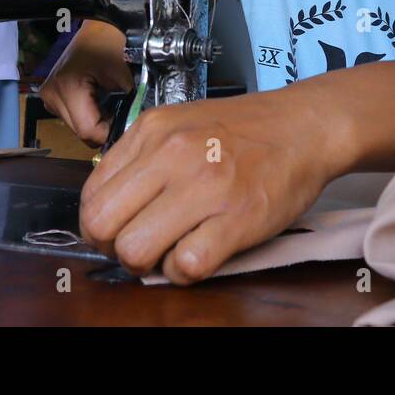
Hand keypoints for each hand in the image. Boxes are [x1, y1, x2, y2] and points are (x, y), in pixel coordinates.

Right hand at [38, 21, 134, 145]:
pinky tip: (99, 100)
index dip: (110, 132)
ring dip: (95, 121)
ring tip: (111, 102)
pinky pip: (72, 117)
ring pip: (76, 127)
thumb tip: (136, 126)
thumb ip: (131, 104)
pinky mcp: (51, 95)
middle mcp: (51, 94)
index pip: (88, 131)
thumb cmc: (109, 40)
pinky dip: (88, 114)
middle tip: (121, 111)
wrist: (97, 26)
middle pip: (81, 132)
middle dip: (104, 127)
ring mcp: (49, 95)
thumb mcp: (124, 74)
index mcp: (66, 88)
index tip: (126, 122)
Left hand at [78, 90, 337, 283]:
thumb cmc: (244, 131)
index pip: (91, 195)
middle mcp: (171, 154)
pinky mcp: (237, 218)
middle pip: (102, 225)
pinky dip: (186, 271)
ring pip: (135, 250)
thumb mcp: (179, 123)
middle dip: (115, 247)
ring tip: (172, 251)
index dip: (99, 224)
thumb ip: (141, 157)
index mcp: (151, 130)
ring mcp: (204, 186)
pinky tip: (200, 253)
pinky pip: (185, 265)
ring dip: (148, 263)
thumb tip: (108, 206)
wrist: (304, 126)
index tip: (120, 230)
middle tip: (141, 247)